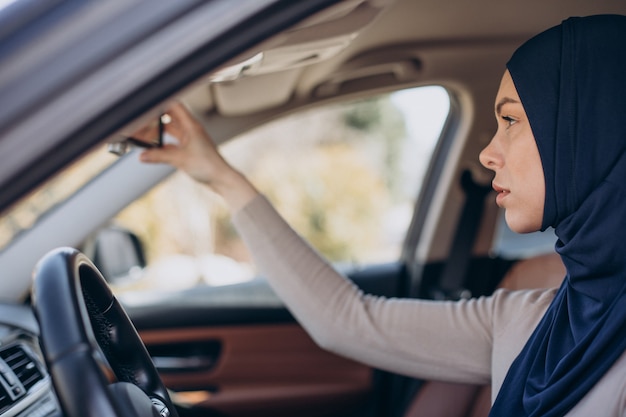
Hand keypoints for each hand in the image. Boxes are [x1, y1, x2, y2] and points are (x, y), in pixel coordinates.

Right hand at [138, 102, 257, 210]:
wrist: (221, 179)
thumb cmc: (209, 166)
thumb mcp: (180, 159)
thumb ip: (159, 156)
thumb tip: (142, 155)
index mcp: (191, 125)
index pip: (174, 106)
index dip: (160, 103)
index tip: (146, 104)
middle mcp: (191, 130)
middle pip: (170, 118)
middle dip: (155, 118)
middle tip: (140, 121)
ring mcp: (190, 140)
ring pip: (171, 131)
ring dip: (159, 132)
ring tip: (144, 134)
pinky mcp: (189, 150)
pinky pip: (173, 144)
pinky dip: (163, 145)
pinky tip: (154, 149)